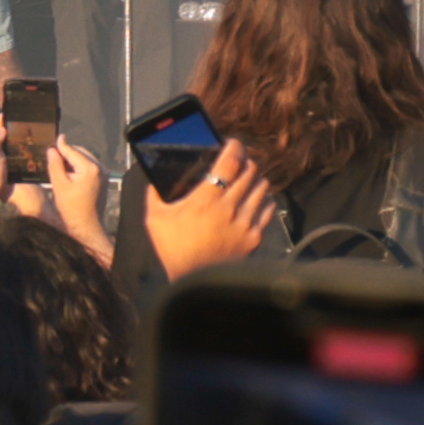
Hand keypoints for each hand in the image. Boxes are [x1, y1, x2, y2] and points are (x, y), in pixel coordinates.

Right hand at [146, 134, 284, 276]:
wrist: (191, 281)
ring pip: (262, 188)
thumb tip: (156, 180)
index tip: (232, 143)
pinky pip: (268, 210)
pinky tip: (257, 201)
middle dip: (246, 161)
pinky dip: (264, 201)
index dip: (234, 147)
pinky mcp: (254, 237)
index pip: (229, 162)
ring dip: (256, 179)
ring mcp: (245, 223)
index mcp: (205, 198)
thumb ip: (156, 195)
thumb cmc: (172, 250)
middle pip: (249, 172)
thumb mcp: (155, 219)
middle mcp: (229, 207)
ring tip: (249, 180)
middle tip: (240, 160)